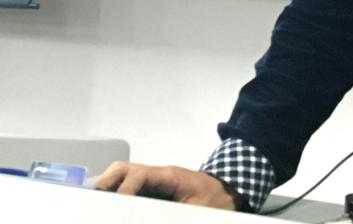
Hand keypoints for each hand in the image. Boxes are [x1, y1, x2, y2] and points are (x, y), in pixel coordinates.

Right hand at [94, 162, 237, 208]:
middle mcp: (157, 175)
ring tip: (96, 207)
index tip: (116, 204)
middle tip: (94, 204)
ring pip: (123, 177)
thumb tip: (153, 214)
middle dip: (106, 183)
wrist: (228, 192)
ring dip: (108, 189)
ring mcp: (153, 182)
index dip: (125, 187)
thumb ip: (178, 214)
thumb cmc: (216, 200)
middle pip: (124, 169)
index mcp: (169, 176)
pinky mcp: (151, 191)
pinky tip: (109, 209)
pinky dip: (116, 195)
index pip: (140, 173)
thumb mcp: (199, 210)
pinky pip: (129, 188)